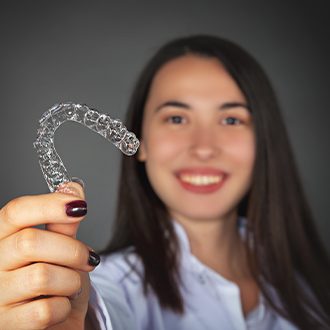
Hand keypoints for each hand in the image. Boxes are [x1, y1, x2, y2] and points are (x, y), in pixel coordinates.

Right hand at [0, 182, 97, 328]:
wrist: (56, 324)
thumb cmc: (57, 282)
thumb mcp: (61, 248)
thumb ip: (64, 222)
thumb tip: (73, 189)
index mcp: (3, 237)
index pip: (16, 211)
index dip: (50, 205)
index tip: (80, 206)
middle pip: (31, 242)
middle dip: (72, 250)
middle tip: (88, 258)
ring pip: (41, 276)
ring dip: (71, 280)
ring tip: (71, 284)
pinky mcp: (6, 326)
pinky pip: (44, 311)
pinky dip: (64, 306)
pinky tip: (59, 306)